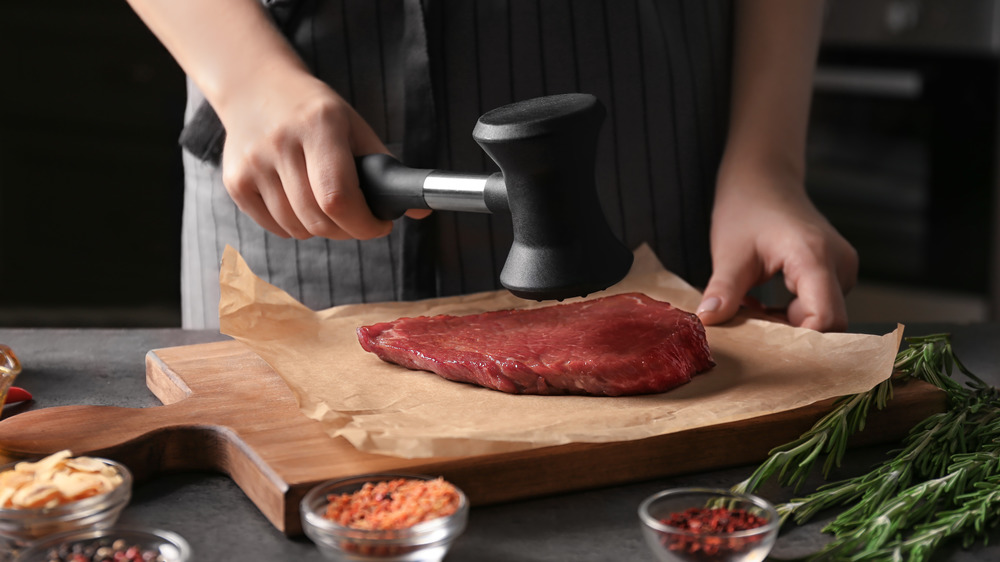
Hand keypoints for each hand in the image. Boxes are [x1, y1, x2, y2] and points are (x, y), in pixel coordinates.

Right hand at [219, 71, 428, 239]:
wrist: (256, 89)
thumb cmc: (317, 114)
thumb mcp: (355, 128)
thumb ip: (387, 169)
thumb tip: (421, 212)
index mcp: (320, 126)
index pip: (338, 197)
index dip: (364, 224)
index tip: (379, 225)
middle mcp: (281, 143)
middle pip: (319, 220)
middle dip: (348, 230)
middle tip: (357, 218)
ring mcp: (253, 164)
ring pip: (298, 229)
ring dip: (321, 229)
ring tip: (326, 205)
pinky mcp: (235, 182)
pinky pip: (275, 228)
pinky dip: (295, 226)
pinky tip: (299, 201)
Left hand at [696, 176, 857, 331]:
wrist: (763, 178)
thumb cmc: (746, 207)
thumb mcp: (729, 252)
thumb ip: (723, 290)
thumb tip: (707, 322)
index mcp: (815, 257)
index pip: (826, 319)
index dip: (800, 343)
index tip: (764, 349)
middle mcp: (839, 265)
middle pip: (828, 323)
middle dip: (790, 338)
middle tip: (750, 335)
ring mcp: (840, 269)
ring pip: (823, 318)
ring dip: (787, 327)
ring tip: (751, 317)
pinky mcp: (834, 273)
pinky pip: (818, 307)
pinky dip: (790, 316)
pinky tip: (761, 307)